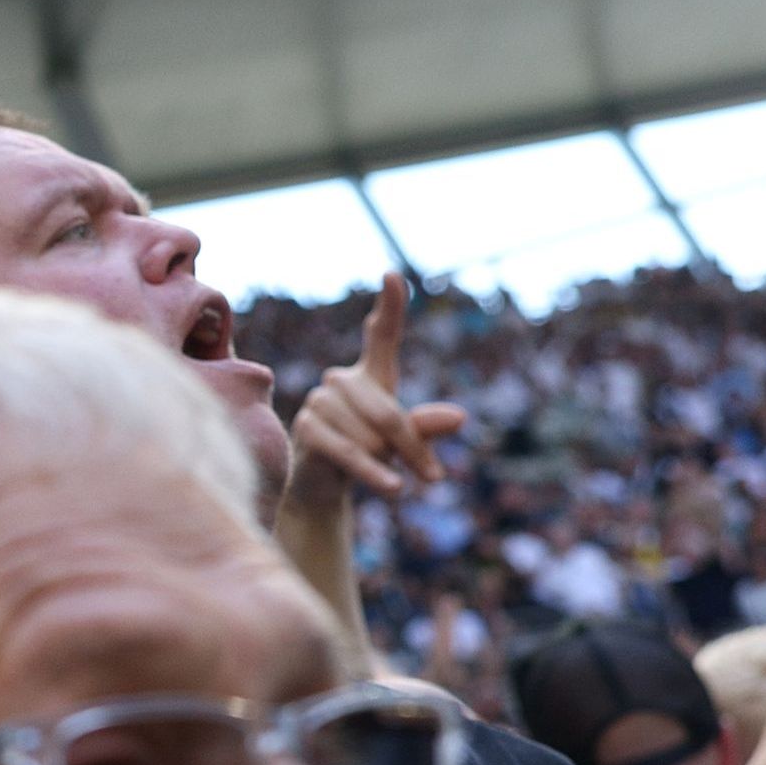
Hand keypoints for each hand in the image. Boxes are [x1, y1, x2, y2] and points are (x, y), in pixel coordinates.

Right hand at [282, 273, 470, 517]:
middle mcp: (341, 380)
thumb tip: (459, 417)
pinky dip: (374, 473)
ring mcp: (319, 401)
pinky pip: (349, 451)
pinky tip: (394, 489)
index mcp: (370, 375)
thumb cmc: (369, 454)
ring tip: (384, 476)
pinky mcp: (306, 427)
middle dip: (412, 447)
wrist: (324, 487)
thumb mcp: (405, 442)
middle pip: (388, 410)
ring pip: (370, 436)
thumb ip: (427, 428)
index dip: (390, 305)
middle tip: (436, 478)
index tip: (392, 275)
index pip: (381, 334)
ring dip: (386, 464)